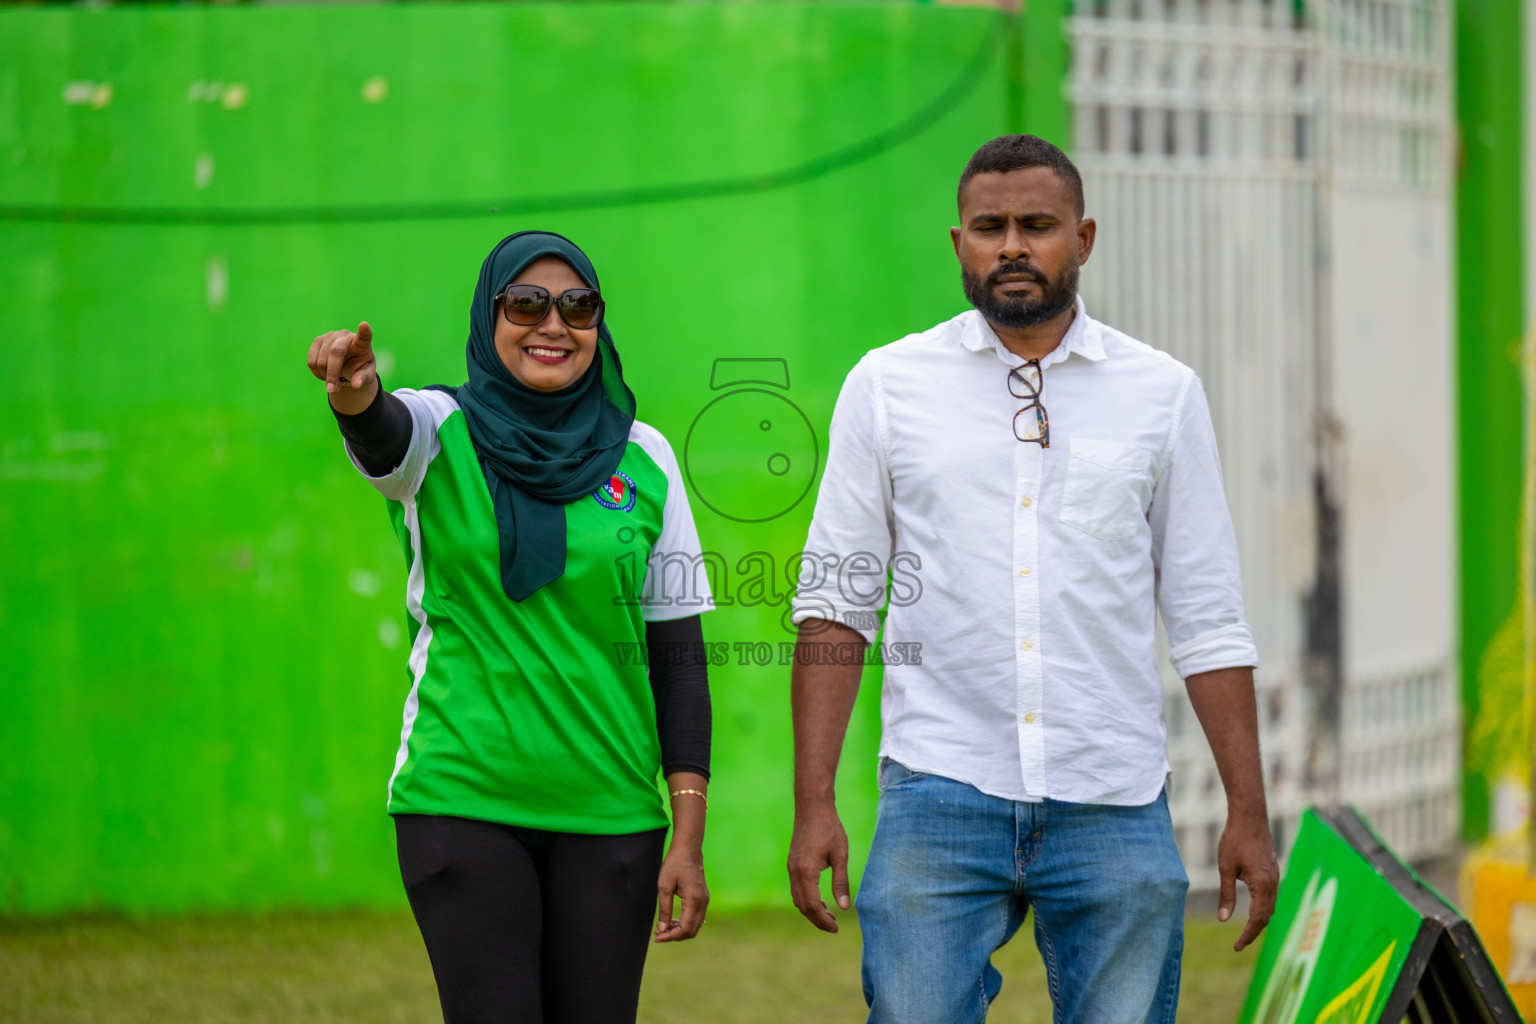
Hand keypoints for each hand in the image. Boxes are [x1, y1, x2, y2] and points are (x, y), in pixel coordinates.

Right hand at [307, 321, 377, 412]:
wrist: (348, 365)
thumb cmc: (360, 369)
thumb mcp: (366, 376)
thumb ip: (363, 379)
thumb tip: (356, 385)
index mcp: (362, 344)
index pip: (364, 336)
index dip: (364, 331)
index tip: (365, 325)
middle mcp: (345, 335)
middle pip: (335, 352)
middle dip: (332, 373)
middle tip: (333, 389)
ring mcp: (330, 336)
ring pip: (321, 359)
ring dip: (324, 376)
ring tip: (333, 382)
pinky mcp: (318, 340)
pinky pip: (311, 361)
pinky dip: (316, 373)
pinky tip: (324, 375)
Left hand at [654, 842, 707, 941]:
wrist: (688, 848)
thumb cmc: (674, 864)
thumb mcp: (664, 886)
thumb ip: (664, 909)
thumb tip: (662, 929)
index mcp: (694, 900)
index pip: (684, 928)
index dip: (670, 936)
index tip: (656, 936)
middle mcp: (703, 902)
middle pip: (692, 931)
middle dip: (675, 936)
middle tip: (659, 933)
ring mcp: (705, 900)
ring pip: (695, 926)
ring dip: (680, 930)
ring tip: (664, 926)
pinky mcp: (704, 898)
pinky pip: (697, 918)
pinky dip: (686, 923)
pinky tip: (674, 919)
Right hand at [787, 799, 849, 931]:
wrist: (812, 807)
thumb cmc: (829, 828)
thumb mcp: (840, 855)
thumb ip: (841, 882)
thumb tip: (845, 907)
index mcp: (806, 872)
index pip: (813, 906)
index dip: (824, 921)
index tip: (836, 928)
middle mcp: (794, 872)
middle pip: (803, 906)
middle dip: (817, 919)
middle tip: (834, 926)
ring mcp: (791, 868)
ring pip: (797, 898)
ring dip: (811, 910)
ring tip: (829, 914)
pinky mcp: (792, 863)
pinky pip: (796, 888)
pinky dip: (807, 899)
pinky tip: (821, 898)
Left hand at [1217, 814, 1278, 950]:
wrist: (1250, 817)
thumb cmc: (1235, 839)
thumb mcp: (1225, 868)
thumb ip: (1226, 895)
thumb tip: (1223, 919)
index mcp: (1262, 885)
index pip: (1257, 919)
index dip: (1247, 936)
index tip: (1236, 947)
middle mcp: (1273, 884)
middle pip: (1266, 917)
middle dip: (1254, 932)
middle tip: (1238, 944)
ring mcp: (1275, 877)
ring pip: (1270, 907)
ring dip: (1259, 921)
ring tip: (1245, 932)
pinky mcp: (1272, 872)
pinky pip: (1271, 897)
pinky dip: (1262, 909)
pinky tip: (1252, 911)